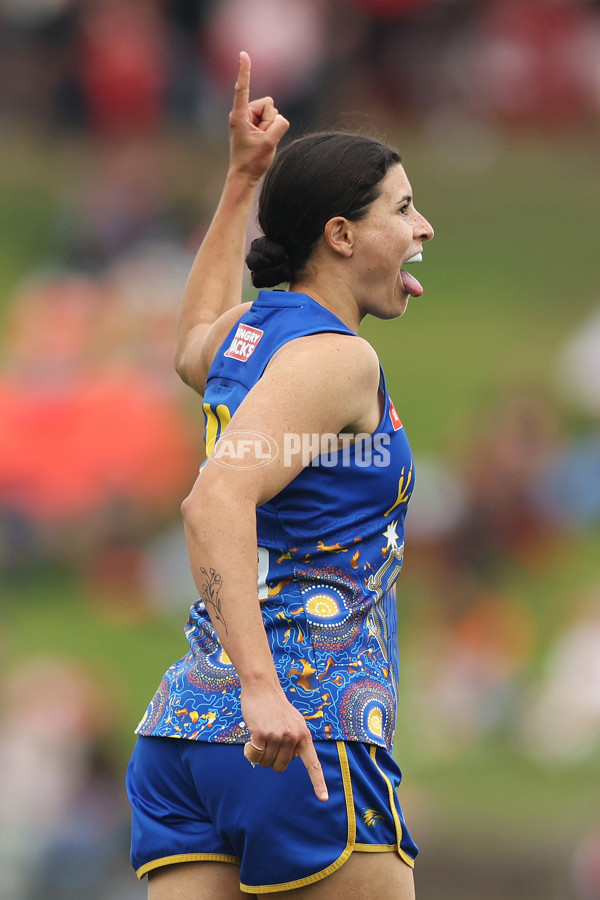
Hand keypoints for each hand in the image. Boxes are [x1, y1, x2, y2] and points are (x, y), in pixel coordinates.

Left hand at [228, 51, 289, 181]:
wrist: (245, 176)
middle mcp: (243, 113)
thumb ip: (279, 126)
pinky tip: (263, 140)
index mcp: (240, 115)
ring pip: (272, 112)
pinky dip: (271, 129)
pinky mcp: (255, 123)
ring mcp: (250, 117)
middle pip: (269, 104)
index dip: (245, 71)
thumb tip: (281, 118)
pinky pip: (272, 119)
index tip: (243, 53)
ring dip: (271, 127)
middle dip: (271, 120)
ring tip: (260, 141)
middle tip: (261, 138)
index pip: (242, 88)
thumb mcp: (269, 144)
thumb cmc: (252, 162)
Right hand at [241, 683, 328, 801]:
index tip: (324, 799)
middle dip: (272, 760)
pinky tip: (251, 737)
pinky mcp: (261, 734)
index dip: (318, 783)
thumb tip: (291, 760)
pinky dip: (250, 752)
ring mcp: (277, 736)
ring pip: (266, 763)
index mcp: (304, 736)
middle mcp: (293, 737)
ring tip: (262, 735)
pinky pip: (254, 756)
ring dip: (260, 755)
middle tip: (269, 742)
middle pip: (280, 767)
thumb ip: (296, 741)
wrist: (263, 688)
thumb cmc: (277, 707)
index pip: (313, 764)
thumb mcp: (294, 722)